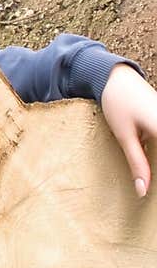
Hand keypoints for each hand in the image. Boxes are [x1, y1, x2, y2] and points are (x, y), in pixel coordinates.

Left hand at [99, 63, 156, 196]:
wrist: (114, 76)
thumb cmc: (117, 103)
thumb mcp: (125, 136)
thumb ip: (137, 163)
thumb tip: (142, 191)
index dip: (155, 172)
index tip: (150, 189)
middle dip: (154, 163)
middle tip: (144, 185)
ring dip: (154, 157)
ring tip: (147, 161)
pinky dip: (154, 150)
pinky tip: (150, 156)